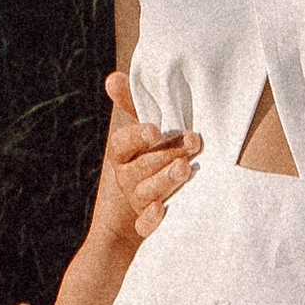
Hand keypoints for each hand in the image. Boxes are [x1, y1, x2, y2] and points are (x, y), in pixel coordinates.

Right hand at [99, 68, 199, 241]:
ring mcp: (137, 201)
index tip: (155, 130)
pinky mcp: (147, 224)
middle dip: (164, 155)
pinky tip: (163, 210)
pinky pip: (144, 226)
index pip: (121, 144)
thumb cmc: (155, 154)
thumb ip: (134, 105)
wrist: (156, 202)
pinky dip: (151, 220)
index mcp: (125, 153)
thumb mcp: (147, 130)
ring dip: (164, 181)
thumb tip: (112, 78)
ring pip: (145, 193)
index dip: (136, 137)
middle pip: (139, 168)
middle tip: (191, 143)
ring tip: (185, 169)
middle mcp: (128, 177)